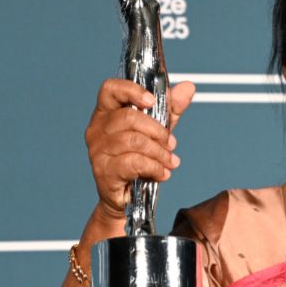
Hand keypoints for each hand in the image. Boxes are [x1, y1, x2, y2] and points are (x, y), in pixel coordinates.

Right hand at [84, 79, 195, 221]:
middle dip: (157, 130)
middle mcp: (97, 129)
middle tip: (171, 143)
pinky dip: (154, 167)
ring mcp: (97, 151)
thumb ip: (171, 109)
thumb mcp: (157, 131)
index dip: (131, 90)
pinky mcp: (104, 171)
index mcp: (106, 113)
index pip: (110, 89)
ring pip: (134, 141)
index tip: (152, 100)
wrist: (129, 199)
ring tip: (170, 162)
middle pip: (129, 117)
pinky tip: (163, 173)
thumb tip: (188, 87)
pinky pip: (134, 163)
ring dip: (160, 152)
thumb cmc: (139, 160)